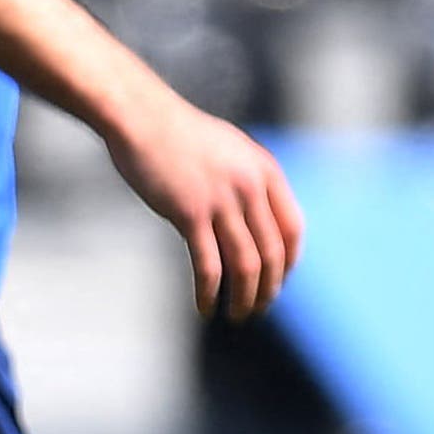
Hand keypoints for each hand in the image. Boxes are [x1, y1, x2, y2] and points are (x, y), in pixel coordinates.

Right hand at [104, 83, 303, 321]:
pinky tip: (204, 308)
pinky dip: (209, 292)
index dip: (288, 263)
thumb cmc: (177, 134)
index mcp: (265, 171)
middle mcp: (251, 188)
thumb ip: (247, 179)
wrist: (140, 117)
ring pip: (245, 264)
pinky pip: (207, 264)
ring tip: (237, 316)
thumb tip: (252, 216)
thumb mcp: (228, 150)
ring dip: (244, 297)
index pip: (293, 229)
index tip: (278, 282)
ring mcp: (222, 201)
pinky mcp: (190, 213)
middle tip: (257, 308)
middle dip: (268, 288)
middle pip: (272, 253)